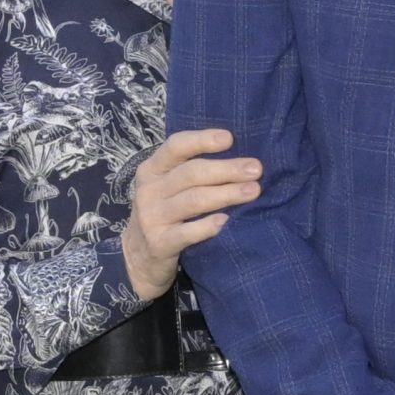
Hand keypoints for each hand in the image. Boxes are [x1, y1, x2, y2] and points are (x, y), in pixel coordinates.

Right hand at [121, 129, 261, 298]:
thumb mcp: (168, 186)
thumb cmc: (165, 212)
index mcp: (152, 169)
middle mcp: (149, 190)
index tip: (230, 138)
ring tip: (254, 191)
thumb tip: (242, 158)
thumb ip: (192, 170)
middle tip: (256, 169)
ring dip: (226, 194)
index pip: (176, 146)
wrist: (138, 256)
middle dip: (227, 169)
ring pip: (193, 201)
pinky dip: (207, 226)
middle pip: (191, 174)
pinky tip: (226, 222)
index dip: (202, 140)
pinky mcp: (159, 243)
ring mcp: (152, 217)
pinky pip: (187, 233)